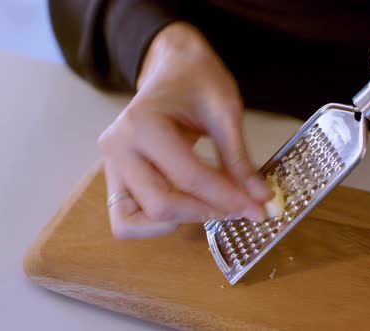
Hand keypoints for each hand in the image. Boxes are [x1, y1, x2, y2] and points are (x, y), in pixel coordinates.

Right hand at [98, 23, 271, 238]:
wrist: (170, 67)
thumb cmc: (196, 79)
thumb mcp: (225, 111)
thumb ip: (239, 159)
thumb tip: (260, 198)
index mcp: (142, 124)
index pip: (189, 177)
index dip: (228, 198)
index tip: (258, 208)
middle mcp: (117, 147)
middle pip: (160, 205)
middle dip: (206, 213)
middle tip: (242, 208)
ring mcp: (110, 165)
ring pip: (134, 221)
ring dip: (178, 221)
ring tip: (211, 205)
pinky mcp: (114, 178)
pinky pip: (126, 220)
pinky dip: (156, 223)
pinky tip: (188, 204)